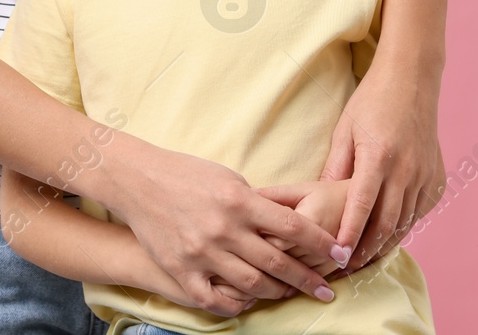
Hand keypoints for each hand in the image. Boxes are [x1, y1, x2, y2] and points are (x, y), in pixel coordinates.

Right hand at [104, 138, 346, 313]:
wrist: (137, 181)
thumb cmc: (186, 173)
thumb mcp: (228, 177)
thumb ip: (257, 203)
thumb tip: (289, 223)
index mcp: (239, 200)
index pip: (293, 227)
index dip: (321, 242)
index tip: (340, 253)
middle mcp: (223, 229)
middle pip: (278, 262)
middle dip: (308, 279)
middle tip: (327, 289)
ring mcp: (202, 253)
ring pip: (252, 285)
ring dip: (276, 292)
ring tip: (288, 293)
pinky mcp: (181, 270)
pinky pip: (216, 300)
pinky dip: (237, 305)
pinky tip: (248, 302)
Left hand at [316, 61, 445, 273]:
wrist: (412, 80)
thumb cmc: (372, 102)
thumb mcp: (345, 130)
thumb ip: (335, 166)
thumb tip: (319, 199)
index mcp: (379, 156)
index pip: (362, 206)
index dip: (349, 234)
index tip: (336, 254)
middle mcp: (406, 169)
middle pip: (387, 222)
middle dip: (367, 248)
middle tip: (347, 265)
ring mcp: (425, 173)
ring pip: (406, 221)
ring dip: (386, 242)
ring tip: (365, 257)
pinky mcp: (436, 177)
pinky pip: (420, 210)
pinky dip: (405, 226)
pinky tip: (388, 236)